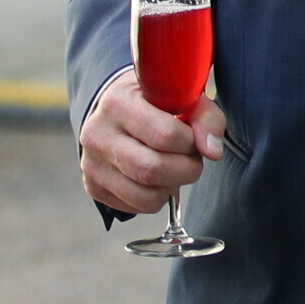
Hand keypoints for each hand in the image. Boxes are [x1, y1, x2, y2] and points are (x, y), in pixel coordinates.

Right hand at [79, 67, 225, 215]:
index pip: (165, 135)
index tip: (193, 139)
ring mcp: (91, 164)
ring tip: (174, 168)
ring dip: (172, 188)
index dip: (190, 143)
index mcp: (119, 103)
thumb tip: (213, 152)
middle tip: (191, 159)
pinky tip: (155, 178)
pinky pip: (134, 207)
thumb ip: (206, 118)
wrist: (116, 110)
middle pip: (152, 169)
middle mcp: (98, 134)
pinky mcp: (93, 187)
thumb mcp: (183, 96)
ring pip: (144, 196)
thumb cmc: (156, 102)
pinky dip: (155, 198)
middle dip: (186, 170)